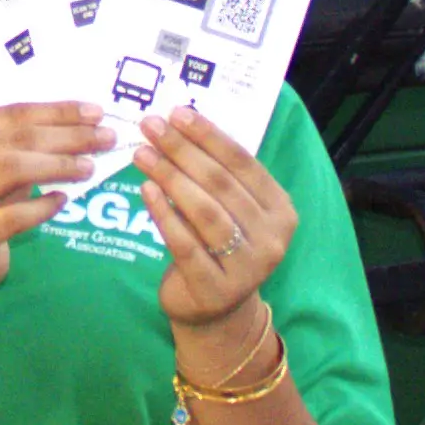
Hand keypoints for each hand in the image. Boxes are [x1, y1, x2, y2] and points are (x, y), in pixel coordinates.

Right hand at [0, 101, 113, 333]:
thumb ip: (26, 146)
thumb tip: (86, 126)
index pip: (12, 114)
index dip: (57, 111)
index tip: (96, 112)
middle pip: (16, 139)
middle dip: (67, 136)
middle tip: (106, 138)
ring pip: (11, 168)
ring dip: (58, 166)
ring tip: (89, 168)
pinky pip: (13, 216)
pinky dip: (42, 206)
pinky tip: (63, 200)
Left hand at [134, 109, 295, 357]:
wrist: (215, 311)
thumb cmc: (218, 246)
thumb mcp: (230, 210)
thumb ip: (217, 175)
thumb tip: (177, 124)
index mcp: (281, 211)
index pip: (243, 164)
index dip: (209, 136)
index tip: (176, 113)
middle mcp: (271, 239)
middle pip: (222, 185)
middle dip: (182, 151)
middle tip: (150, 127)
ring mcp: (247, 268)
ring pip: (206, 213)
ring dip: (171, 178)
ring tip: (142, 154)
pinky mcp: (215, 289)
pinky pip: (186, 245)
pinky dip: (164, 215)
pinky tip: (145, 190)